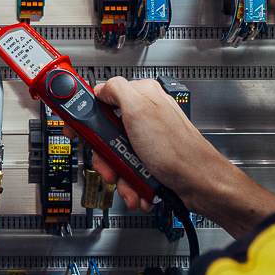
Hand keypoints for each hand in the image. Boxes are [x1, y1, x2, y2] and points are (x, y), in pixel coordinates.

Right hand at [87, 79, 274, 234]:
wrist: (199, 183)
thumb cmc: (177, 149)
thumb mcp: (140, 110)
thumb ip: (117, 90)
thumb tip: (101, 87)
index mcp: (141, 97)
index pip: (101, 99)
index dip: (85, 116)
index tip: (76, 130)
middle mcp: (144, 116)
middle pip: (105, 134)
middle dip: (105, 155)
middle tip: (109, 164)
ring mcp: (147, 139)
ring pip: (116, 155)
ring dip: (118, 174)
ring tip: (128, 182)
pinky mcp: (151, 159)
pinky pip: (129, 169)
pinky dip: (130, 182)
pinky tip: (138, 188)